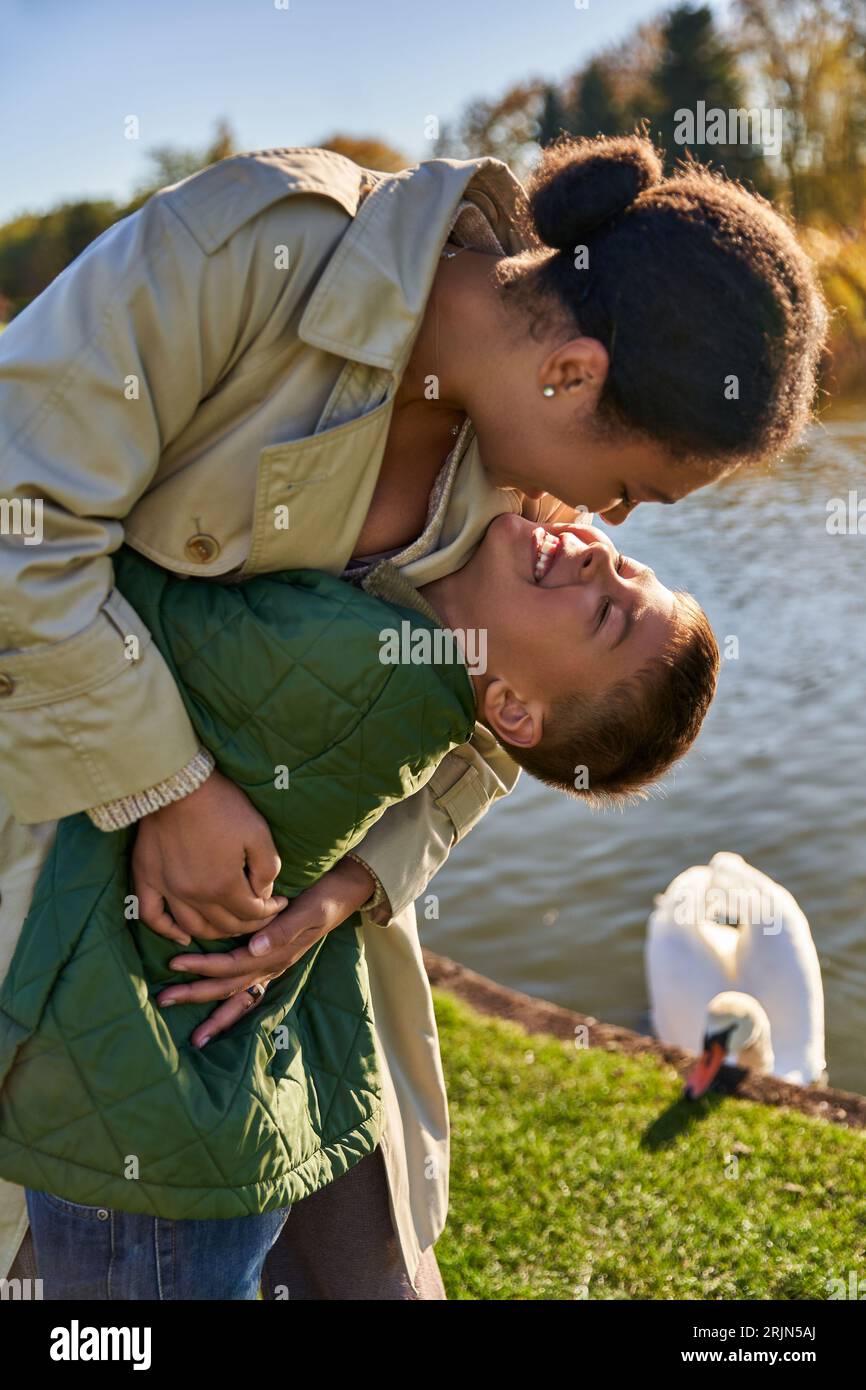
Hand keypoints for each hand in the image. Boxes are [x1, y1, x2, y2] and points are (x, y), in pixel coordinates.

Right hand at [133, 768, 288, 944]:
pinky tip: (182, 937)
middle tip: (260, 913)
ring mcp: (168, 888)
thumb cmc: (222, 804)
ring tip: (231, 924)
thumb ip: (267, 869)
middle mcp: (195, 895)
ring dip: (215, 932)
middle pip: (226, 925)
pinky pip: (152, 916)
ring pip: (193, 928)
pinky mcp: (147, 877)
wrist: (177, 783)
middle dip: (249, 923)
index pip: (252, 912)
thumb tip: (263, 893)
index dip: (270, 910)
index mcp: (224, 885)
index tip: (279, 902)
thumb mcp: (258, 833)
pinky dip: (166, 931)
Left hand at [155, 855, 376, 1044]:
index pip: (232, 964)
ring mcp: (272, 967)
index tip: (174, 964)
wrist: (342, 894)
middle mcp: (271, 965)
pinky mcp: (272, 962)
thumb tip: (254, 947)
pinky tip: (214, 1016)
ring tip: (190, 1028)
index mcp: (275, 953)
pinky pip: (247, 990)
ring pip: (236, 994)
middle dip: (196, 995)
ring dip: (211, 1010)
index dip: (203, 966)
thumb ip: (282, 929)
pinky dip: (230, 1006)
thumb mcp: (307, 910)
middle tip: (163, 1000)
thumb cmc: (322, 897)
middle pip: (228, 987)